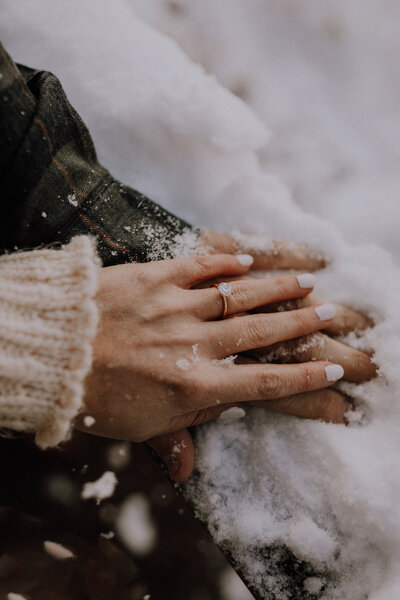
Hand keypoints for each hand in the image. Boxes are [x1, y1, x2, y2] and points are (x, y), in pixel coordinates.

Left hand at [77, 252, 344, 479]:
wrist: (48, 354)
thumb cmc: (91, 397)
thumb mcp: (135, 430)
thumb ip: (175, 437)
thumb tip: (194, 460)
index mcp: (193, 387)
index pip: (264, 381)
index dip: (303, 376)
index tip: (331, 368)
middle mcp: (193, 345)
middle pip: (261, 330)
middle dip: (301, 321)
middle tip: (329, 311)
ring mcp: (175, 307)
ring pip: (239, 295)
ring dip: (275, 288)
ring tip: (305, 280)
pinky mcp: (153, 278)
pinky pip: (198, 268)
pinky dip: (225, 263)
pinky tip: (246, 261)